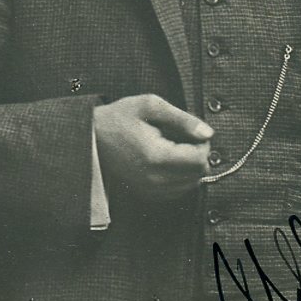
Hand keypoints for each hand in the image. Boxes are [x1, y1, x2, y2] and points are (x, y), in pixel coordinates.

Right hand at [93, 94, 213, 199]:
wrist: (91, 138)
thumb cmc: (119, 118)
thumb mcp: (151, 106)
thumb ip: (183, 119)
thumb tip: (208, 133)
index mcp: (156, 156)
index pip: (200, 160)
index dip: (203, 144)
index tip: (191, 131)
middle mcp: (154, 178)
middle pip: (198, 174)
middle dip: (198, 155)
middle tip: (182, 137)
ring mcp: (150, 189)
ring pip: (190, 184)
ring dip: (189, 167)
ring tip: (172, 148)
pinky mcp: (148, 194)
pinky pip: (177, 191)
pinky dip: (180, 176)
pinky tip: (167, 161)